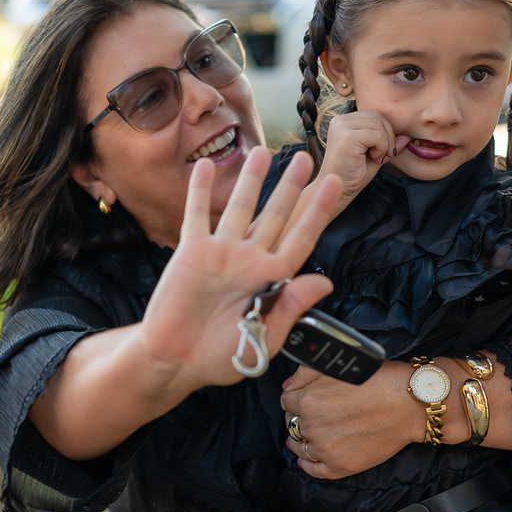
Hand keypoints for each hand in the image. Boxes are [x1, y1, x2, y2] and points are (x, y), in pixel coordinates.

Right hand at [138, 148, 340, 389]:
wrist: (176, 360)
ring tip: (261, 150)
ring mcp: (222, 253)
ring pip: (240, 207)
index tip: (334, 184)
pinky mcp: (192, 252)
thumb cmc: (222, 357)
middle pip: (276, 215)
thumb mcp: (264, 338)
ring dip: (250, 179)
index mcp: (273, 280)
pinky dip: (201, 190)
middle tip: (306, 157)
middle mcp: (250, 260)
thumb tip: (325, 282)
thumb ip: (291, 307)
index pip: (302, 238)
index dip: (318, 211)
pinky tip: (206, 166)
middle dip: (290, 186)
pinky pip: (197, 215)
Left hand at [280, 361, 416, 478]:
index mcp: (308, 399)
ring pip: (300, 447)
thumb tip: (288, 385)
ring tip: (307, 438)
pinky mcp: (340, 466)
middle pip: (292, 424)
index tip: (302, 400)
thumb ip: (306, 373)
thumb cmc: (381, 380)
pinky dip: (307, 465)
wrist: (411, 404)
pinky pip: (313, 470)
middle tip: (313, 415)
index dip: (295, 399)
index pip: (287, 401)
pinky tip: (307, 460)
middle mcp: (313, 426)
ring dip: (300, 441)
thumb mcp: (341, 366)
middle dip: (299, 418)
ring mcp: (325, 448)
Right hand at [318, 111, 411, 211]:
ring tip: (375, 158)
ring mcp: (341, 127)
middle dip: (388, 137)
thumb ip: (388, 144)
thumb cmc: (353, 175)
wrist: (339, 191)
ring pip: (379, 124)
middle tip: (382, 156)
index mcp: (344, 122)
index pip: (375, 115)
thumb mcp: (375, 156)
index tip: (382, 152)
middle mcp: (340, 120)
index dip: (385, 132)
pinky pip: (376, 135)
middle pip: (378, 117)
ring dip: (384, 143)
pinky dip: (381, 148)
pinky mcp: (347, 136)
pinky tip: (372, 159)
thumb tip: (407, 135)